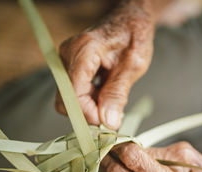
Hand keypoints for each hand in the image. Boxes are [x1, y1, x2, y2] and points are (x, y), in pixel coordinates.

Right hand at [56, 3, 154, 128]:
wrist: (130, 19)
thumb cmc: (134, 35)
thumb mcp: (133, 66)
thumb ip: (118, 94)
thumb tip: (107, 122)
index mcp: (84, 51)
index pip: (74, 95)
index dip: (89, 114)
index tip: (109, 122)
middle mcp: (68, 55)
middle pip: (66, 100)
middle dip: (89, 113)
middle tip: (113, 114)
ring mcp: (66, 61)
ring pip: (69, 99)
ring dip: (91, 107)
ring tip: (113, 100)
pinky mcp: (70, 67)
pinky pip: (74, 93)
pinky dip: (90, 99)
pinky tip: (106, 93)